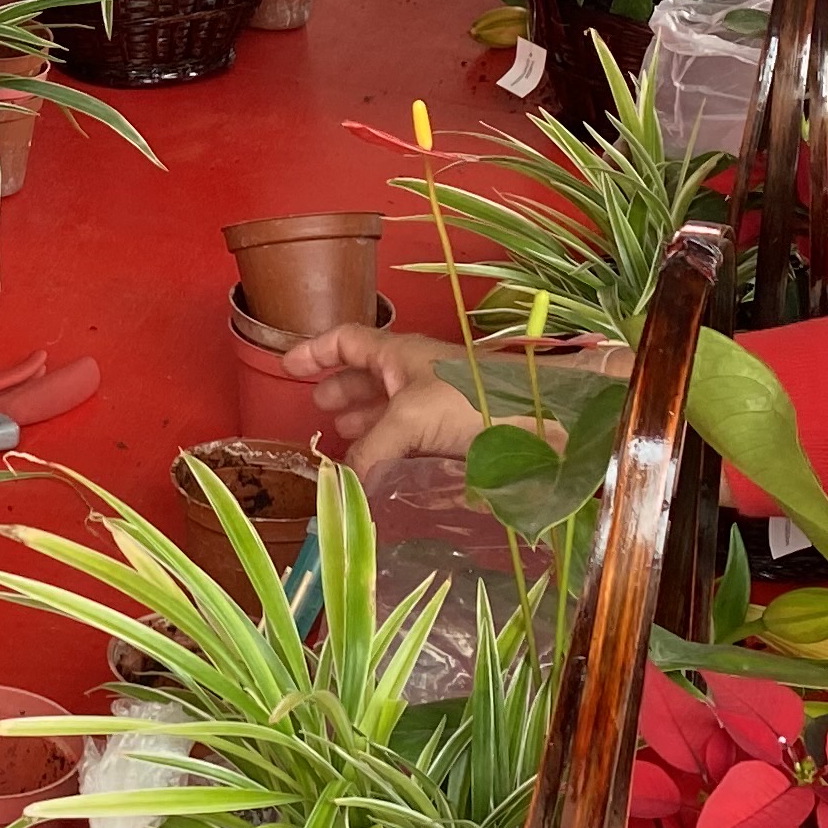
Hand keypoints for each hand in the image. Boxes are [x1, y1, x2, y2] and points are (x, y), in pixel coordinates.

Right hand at [285, 322, 484, 468]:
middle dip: (341, 390)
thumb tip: (343, 485)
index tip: (287, 366)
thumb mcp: (409, 419)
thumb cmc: (471, 400)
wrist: (540, 419)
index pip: (346, 341)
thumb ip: (369, 450)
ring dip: (365, 421)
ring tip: (345, 439)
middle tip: (318, 410)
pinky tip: (383, 466)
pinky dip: (391, 447)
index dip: (315, 351)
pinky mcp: (454, 431)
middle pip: (367, 375)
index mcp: (398, 353)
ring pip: (389, 407)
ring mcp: (435, 402)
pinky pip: (411, 435)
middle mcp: (414, 373)